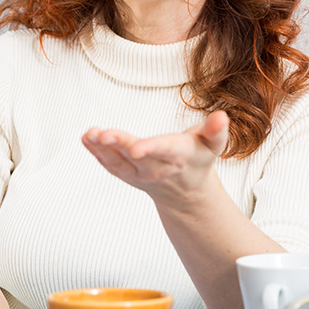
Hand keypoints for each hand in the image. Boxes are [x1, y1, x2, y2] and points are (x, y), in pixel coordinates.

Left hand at [82, 110, 229, 206]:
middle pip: (136, 157)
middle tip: (103, 134)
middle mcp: (157, 168)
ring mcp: (139, 174)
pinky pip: (109, 165)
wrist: (186, 192)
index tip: (136, 148)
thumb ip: (215, 131)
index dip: (150, 148)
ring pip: (118, 162)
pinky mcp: (126, 174)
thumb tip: (222, 116)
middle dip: (120, 145)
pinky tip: (87, 138)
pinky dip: (96, 152)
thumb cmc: (197, 159)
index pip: (164, 151)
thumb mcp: (212, 145)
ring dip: (102, 148)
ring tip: (91, 134)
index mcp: (180, 157)